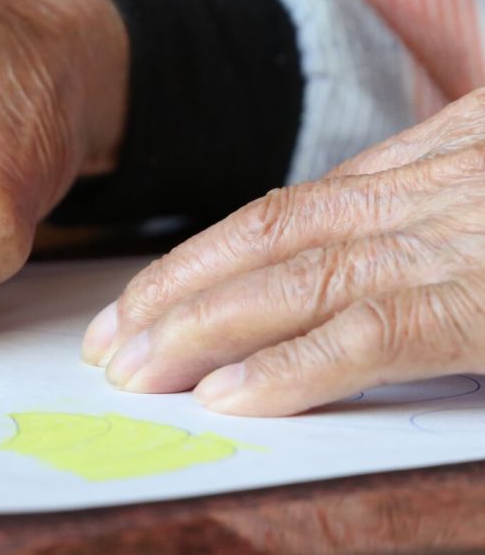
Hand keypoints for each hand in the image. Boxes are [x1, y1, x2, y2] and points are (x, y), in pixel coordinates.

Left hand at [82, 89, 484, 414]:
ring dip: (202, 329)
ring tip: (136, 375)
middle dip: (175, 293)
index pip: (292, 209)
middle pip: (271, 238)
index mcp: (436, 159)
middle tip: (108, 346)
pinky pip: (371, 335)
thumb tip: (362, 266)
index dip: (202, 259)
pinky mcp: (480, 306)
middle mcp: (430, 191)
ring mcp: (453, 242)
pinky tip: (227, 396)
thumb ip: (433, 218)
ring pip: (297, 279)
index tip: (140, 303)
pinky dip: (292, 367)